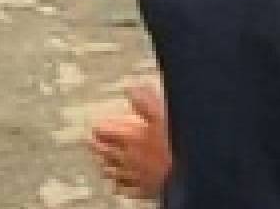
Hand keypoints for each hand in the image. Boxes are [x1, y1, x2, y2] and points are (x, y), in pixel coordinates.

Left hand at [89, 82, 171, 199]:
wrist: (188, 173)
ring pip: (111, 171)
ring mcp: (133, 176)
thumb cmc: (175, 143)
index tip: (95, 126)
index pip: (104, 132)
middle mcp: (127, 158)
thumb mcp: (162, 115)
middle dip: (96, 146)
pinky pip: (124, 189)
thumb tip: (131, 87)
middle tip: (90, 142)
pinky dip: (117, 184)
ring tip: (100, 160)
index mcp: (130, 138)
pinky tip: (117, 182)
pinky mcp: (142, 191)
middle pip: (103, 152)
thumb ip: (145, 100)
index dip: (98, 128)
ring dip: (104, 164)